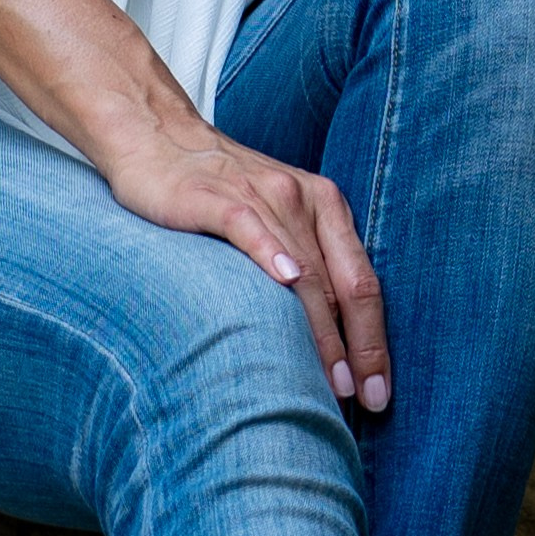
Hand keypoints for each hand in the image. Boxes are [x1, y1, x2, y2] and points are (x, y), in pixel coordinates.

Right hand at [94, 111, 389, 411]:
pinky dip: (270, 255)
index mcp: (325, 203)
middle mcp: (301, 197)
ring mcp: (259, 195)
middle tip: (359, 400)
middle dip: (354, 347)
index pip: (363, 282)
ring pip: (302, 270)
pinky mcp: (215, 196)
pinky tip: (283, 284)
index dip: (375, 341)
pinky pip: (249, 227)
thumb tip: (339, 342)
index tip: (378, 394)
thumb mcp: (279, 215)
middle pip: (339, 284)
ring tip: (328, 381)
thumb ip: (310, 260)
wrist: (156, 134)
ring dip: (320, 330)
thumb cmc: (222, 187)